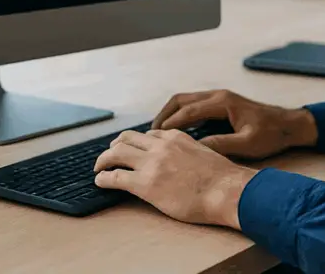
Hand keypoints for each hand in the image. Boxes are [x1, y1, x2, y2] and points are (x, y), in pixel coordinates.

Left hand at [93, 129, 256, 227]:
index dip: (137, 142)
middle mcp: (160, 146)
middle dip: (116, 145)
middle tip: (110, 155)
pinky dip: (103, 177)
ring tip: (99, 167)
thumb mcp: (205, 154)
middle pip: (127, 138)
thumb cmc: (222, 179)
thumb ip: (189, 152)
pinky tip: (100, 181)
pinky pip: (115, 176)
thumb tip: (186, 162)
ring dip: (104, 159)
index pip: (149, 134)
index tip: (133, 148)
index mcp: (175, 137)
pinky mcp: (145, 184)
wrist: (225, 191)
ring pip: (116, 152)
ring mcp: (151, 163)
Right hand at [152, 89, 317, 159]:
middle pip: (181, 100)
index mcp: (222, 102)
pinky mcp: (221, 104)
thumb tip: (196, 150)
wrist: (289, 125)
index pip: (188, 110)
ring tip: (158, 133)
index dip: (170, 123)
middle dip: (163, 115)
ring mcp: (219, 98)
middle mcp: (218, 95)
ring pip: (186, 100)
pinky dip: (180, 115)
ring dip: (170, 114)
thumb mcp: (247, 144)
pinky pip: (194, 105)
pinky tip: (176, 132)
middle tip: (150, 133)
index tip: (155, 137)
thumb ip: (221, 145)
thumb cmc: (271, 135)